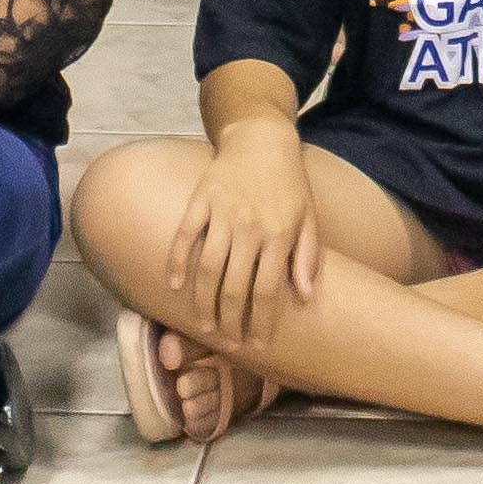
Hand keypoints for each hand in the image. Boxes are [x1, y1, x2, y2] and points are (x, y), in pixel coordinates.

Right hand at [169, 124, 323, 351]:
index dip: (261, 322)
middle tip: (228, 343)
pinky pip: (185, 236)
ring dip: (203, 302)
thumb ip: (307, 257)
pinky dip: (176, 262)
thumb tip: (304, 297)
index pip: (268, 290)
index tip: (257, 344)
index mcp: (279, 234)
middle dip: (230, 321)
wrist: (261, 138)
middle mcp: (250, 226)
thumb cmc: (288, 183)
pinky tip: (174, 286)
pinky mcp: (200, 199)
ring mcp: (222, 213)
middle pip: (235, 286)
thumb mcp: (308, 217)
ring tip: (204, 326)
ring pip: (207, 268)